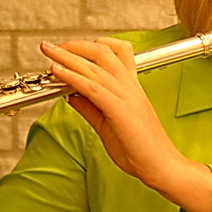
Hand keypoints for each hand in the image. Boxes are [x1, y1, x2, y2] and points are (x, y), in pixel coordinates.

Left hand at [40, 38, 184, 189]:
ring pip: (94, 66)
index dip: (92, 45)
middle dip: (74, 46)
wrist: (162, 166)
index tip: (70, 48)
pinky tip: (57, 72)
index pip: (116, 53)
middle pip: (102, 52)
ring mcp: (126, 97)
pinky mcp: (120, 110)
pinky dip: (72, 76)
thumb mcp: (107, 125)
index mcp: (131, 88)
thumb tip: (72, 95)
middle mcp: (130, 87)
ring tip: (49, 51)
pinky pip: (92, 87)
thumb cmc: (140, 150)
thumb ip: (90, 108)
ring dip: (67, 56)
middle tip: (53, 47)